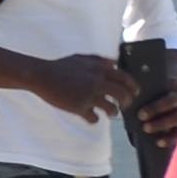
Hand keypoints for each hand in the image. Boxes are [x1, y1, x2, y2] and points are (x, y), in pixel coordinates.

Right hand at [11, 54, 137, 120]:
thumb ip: (100, 60)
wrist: (42, 76)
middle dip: (126, 102)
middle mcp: (97, 82)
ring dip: (113, 112)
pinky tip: (91, 117)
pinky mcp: (79, 108)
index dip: (133, 87)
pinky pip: (94, 118)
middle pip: (122, 95)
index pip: (125, 78)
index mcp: (99, 70)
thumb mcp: (82, 58)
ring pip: (111, 109)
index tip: (134, 93)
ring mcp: (88, 96)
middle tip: (124, 105)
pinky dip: (94, 119)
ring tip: (110, 113)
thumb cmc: (61, 66)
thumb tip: (115, 63)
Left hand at [128, 57, 176, 144]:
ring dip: (163, 129)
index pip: (170, 100)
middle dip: (159, 121)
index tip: (140, 115)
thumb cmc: (159, 82)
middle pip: (176, 114)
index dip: (156, 108)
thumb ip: (144, 82)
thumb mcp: (154, 79)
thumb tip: (124, 84)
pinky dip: (170, 139)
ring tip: (147, 132)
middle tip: (143, 126)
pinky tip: (159, 143)